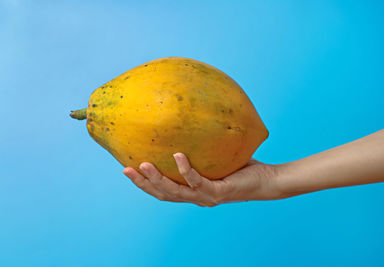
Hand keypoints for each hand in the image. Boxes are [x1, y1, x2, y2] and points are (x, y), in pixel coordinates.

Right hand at [122, 153, 281, 206]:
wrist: (266, 180)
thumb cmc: (240, 166)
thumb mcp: (214, 156)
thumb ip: (199, 147)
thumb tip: (185, 122)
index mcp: (192, 191)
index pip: (163, 191)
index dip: (144, 184)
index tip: (127, 169)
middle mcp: (197, 198)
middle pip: (163, 195)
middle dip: (143, 184)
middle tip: (126, 170)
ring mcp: (207, 197)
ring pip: (176, 192)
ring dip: (157, 180)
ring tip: (143, 165)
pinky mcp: (219, 193)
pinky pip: (198, 180)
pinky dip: (186, 169)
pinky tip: (177, 155)